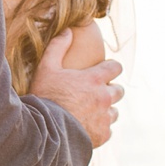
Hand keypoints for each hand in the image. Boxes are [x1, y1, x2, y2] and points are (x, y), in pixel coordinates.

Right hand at [31, 31, 122, 148]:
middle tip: (96, 92)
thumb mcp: (46, 68)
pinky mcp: (102, 135)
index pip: (116, 67)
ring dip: (106, 110)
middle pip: (119, 90)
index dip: (111, 68)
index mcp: (94, 79)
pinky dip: (100, 128)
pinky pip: (108, 130)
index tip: (105, 70)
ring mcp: (105, 117)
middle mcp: (104, 97)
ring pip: (115, 112)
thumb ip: (58, 47)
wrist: (45, 131)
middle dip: (110, 90)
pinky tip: (87, 127)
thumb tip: (68, 30)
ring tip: (91, 112)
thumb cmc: (45, 97)